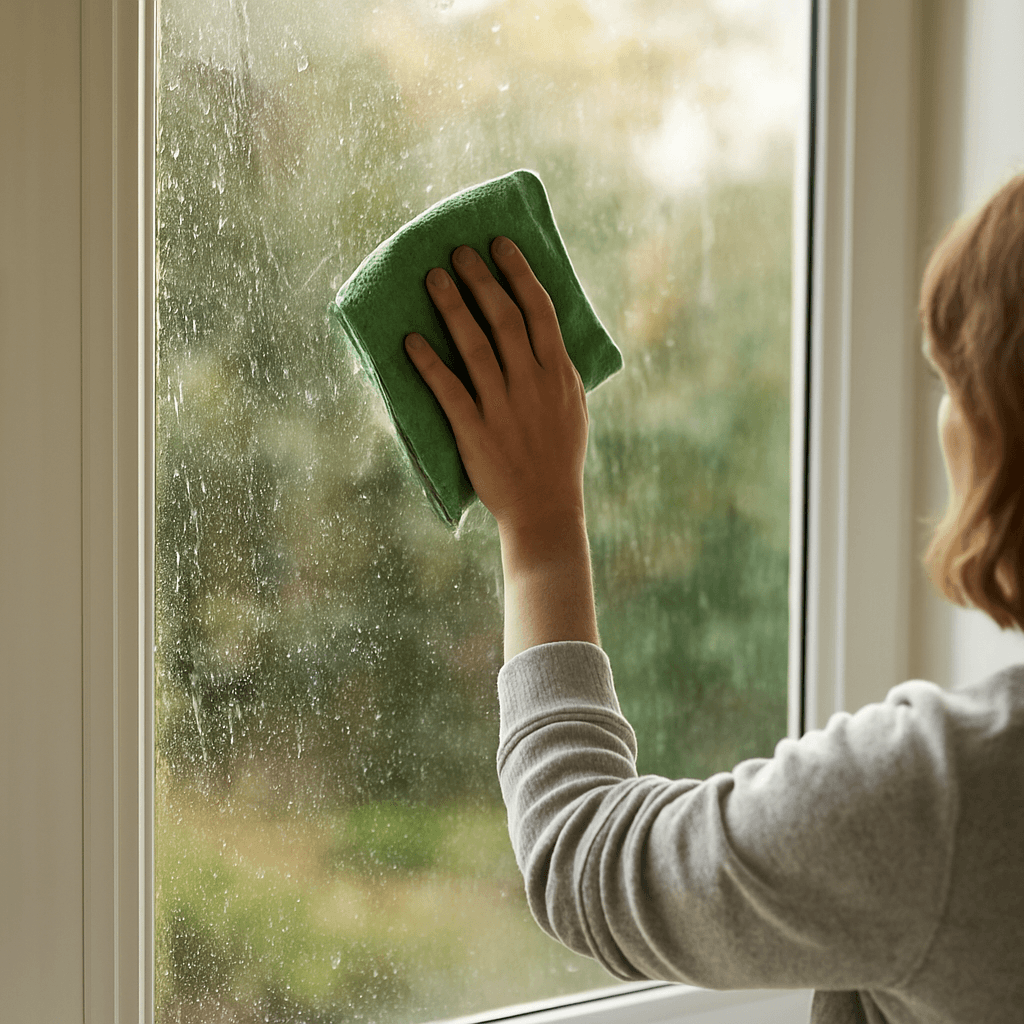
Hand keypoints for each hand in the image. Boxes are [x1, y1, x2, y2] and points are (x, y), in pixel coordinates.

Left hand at [404, 237, 588, 534]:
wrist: (545, 508)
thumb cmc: (557, 455)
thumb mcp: (572, 406)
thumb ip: (556, 368)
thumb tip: (541, 330)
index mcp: (560, 374)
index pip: (540, 311)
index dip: (519, 273)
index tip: (500, 245)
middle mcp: (533, 384)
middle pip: (505, 319)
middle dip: (481, 279)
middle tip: (458, 252)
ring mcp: (504, 408)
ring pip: (474, 346)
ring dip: (451, 307)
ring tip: (433, 278)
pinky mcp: (476, 432)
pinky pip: (448, 390)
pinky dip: (428, 363)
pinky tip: (410, 340)